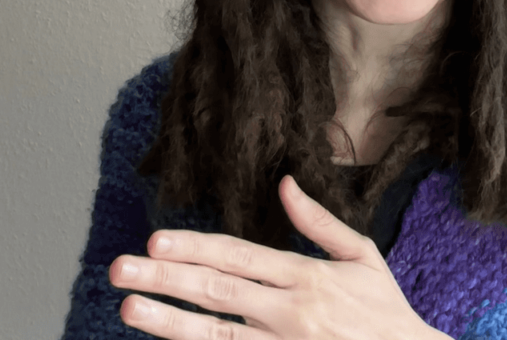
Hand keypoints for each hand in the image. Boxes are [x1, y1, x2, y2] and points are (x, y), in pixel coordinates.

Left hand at [109, 175, 445, 339]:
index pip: (238, 257)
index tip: (156, 240)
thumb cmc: (386, 312)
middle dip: (164, 280)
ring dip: (169, 323)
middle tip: (120, 270)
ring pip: (217, 336)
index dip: (194, 248)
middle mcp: (291, 313)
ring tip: (130, 310)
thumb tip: (285, 184)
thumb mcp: (362, 257)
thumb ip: (318, 222)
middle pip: (217, 294)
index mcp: (307, 277)